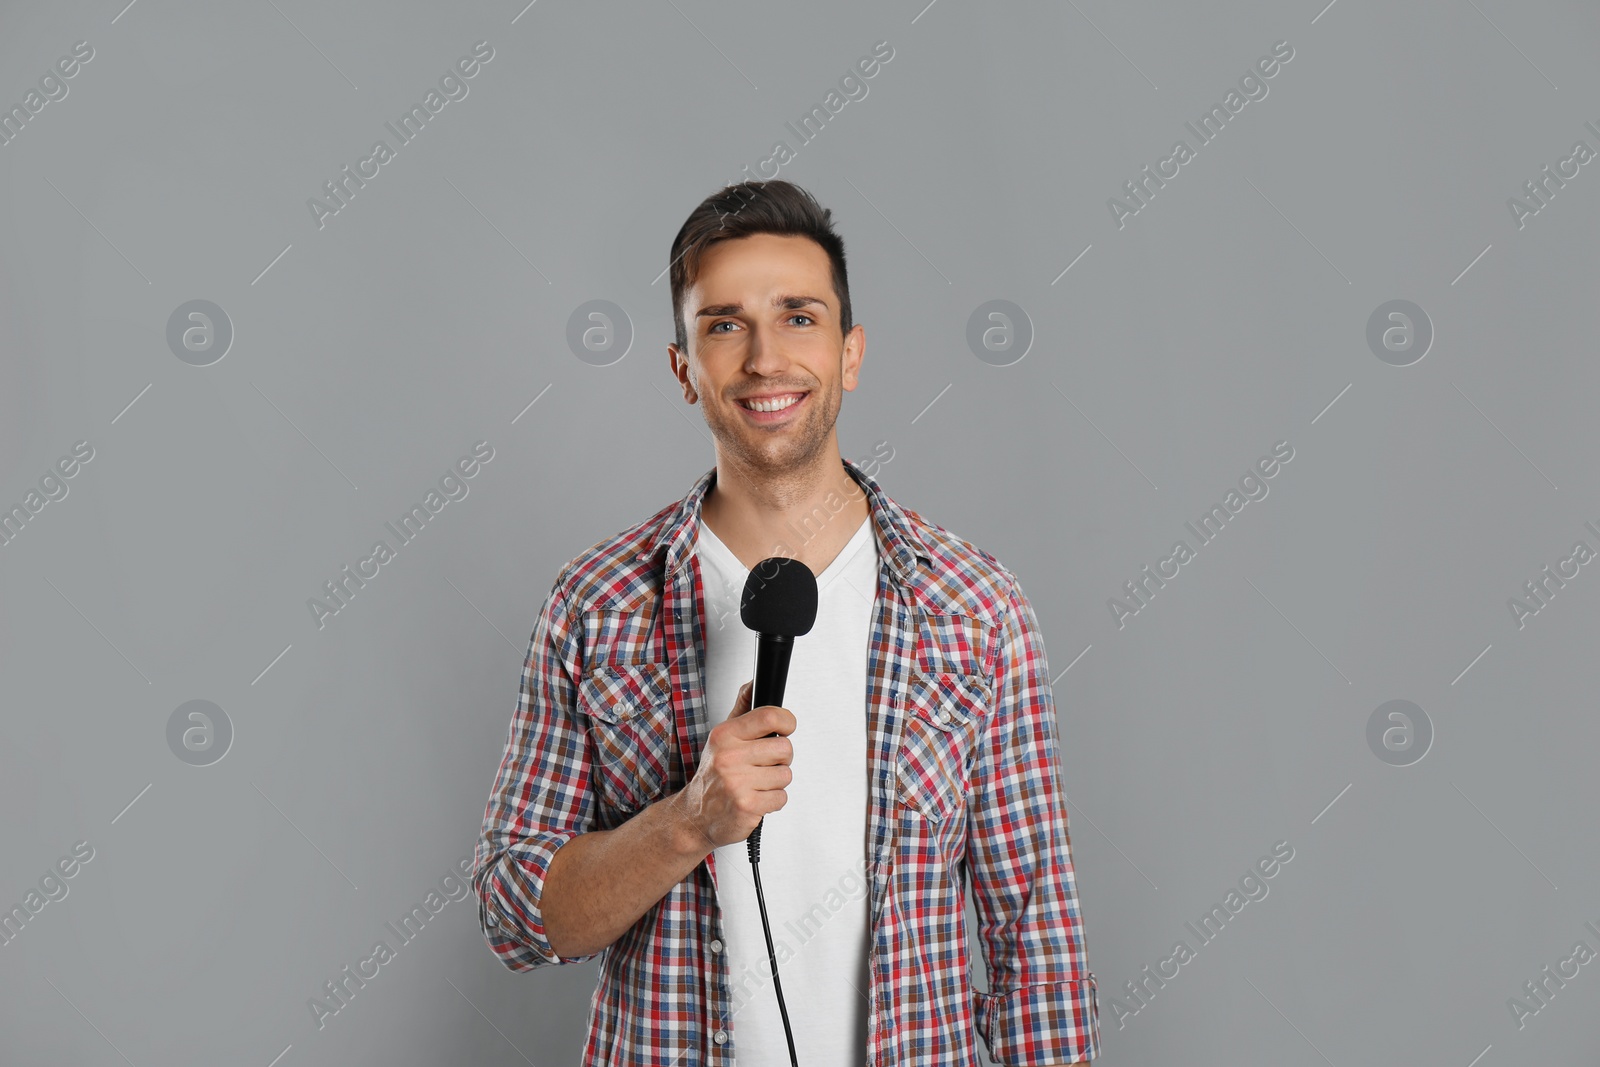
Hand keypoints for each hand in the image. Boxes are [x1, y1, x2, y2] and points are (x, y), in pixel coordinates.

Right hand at [676, 681, 794, 850]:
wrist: (695, 816)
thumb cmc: (714, 774)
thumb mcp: (722, 738)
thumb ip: (742, 709)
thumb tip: (753, 683)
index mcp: (725, 735)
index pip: (769, 716)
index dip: (786, 722)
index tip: (785, 728)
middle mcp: (729, 756)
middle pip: (785, 748)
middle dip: (779, 760)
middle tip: (761, 766)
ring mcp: (737, 782)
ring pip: (786, 775)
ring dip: (775, 783)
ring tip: (755, 785)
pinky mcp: (747, 806)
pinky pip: (782, 798)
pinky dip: (772, 802)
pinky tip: (754, 799)